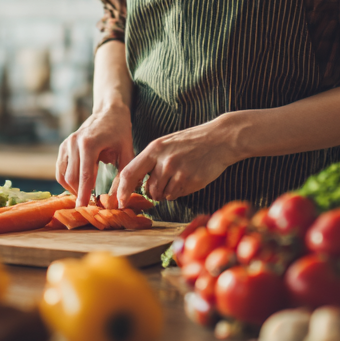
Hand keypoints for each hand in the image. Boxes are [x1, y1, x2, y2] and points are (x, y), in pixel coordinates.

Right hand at [56, 104, 134, 205]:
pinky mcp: (63, 146)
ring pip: (62, 175)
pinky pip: (60, 169)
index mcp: (89, 143)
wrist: (108, 112)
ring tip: (85, 196)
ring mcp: (66, 144)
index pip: (85, 175)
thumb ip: (123, 176)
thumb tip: (118, 200)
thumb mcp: (127, 153)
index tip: (83, 209)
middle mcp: (74, 143)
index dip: (84, 194)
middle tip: (90, 205)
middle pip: (71, 177)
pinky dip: (67, 180)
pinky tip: (79, 186)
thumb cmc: (120, 132)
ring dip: (72, 188)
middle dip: (79, 193)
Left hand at [114, 117, 238, 204]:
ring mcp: (179, 171)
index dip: (122, 190)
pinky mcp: (192, 180)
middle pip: (149, 189)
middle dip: (154, 192)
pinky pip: (178, 195)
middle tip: (166, 182)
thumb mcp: (166, 144)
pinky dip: (181, 191)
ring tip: (180, 176)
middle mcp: (164, 161)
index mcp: (154, 149)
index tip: (120, 201)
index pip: (129, 173)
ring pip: (164, 195)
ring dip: (168, 192)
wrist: (220, 139)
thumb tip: (136, 183)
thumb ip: (151, 161)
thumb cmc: (191, 142)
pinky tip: (189, 178)